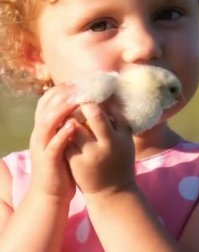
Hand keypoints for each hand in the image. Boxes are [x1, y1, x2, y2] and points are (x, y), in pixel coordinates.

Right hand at [30, 84, 78, 200]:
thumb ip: (68, 122)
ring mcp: (42, 146)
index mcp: (43, 126)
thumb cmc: (61, 163)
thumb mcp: (62, 139)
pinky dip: (62, 133)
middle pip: (46, 106)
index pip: (47, 100)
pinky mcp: (47, 160)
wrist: (51, 193)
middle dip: (63, 94)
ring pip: (47, 122)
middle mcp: (39, 133)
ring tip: (76, 99)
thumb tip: (82, 105)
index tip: (77, 82)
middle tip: (79, 85)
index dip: (61, 89)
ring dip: (61, 109)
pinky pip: (53, 144)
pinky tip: (73, 125)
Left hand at [65, 102, 134, 196]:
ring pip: (68, 131)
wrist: (111, 192)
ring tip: (68, 111)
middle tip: (72, 99)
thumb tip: (106, 96)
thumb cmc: (121, 160)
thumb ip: (118, 117)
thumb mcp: (126, 139)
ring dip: (67, 119)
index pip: (96, 115)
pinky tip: (66, 126)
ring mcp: (82, 157)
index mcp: (112, 140)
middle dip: (73, 110)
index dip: (88, 102)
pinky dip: (64, 131)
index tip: (85, 94)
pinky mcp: (72, 163)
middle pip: (78, 122)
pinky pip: (65, 141)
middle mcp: (96, 149)